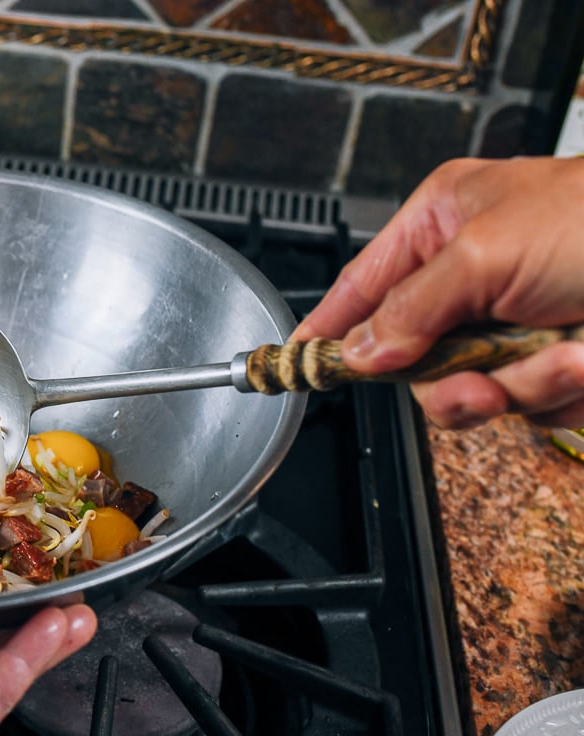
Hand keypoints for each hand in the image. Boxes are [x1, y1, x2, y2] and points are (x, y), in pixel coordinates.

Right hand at [294, 156, 583, 427]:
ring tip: (550, 357)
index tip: (290, 361)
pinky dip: (547, 388)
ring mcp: (510, 327)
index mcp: (446, 223)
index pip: (362, 283)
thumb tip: (360, 351)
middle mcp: (472, 277)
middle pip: (406, 355)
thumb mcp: (486, 252)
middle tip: (465, 377)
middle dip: (439, 374)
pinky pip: (516, 404)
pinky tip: (580, 357)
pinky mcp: (548, 368)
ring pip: (458, 390)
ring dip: (501, 385)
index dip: (326, 325)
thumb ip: (408, 307)